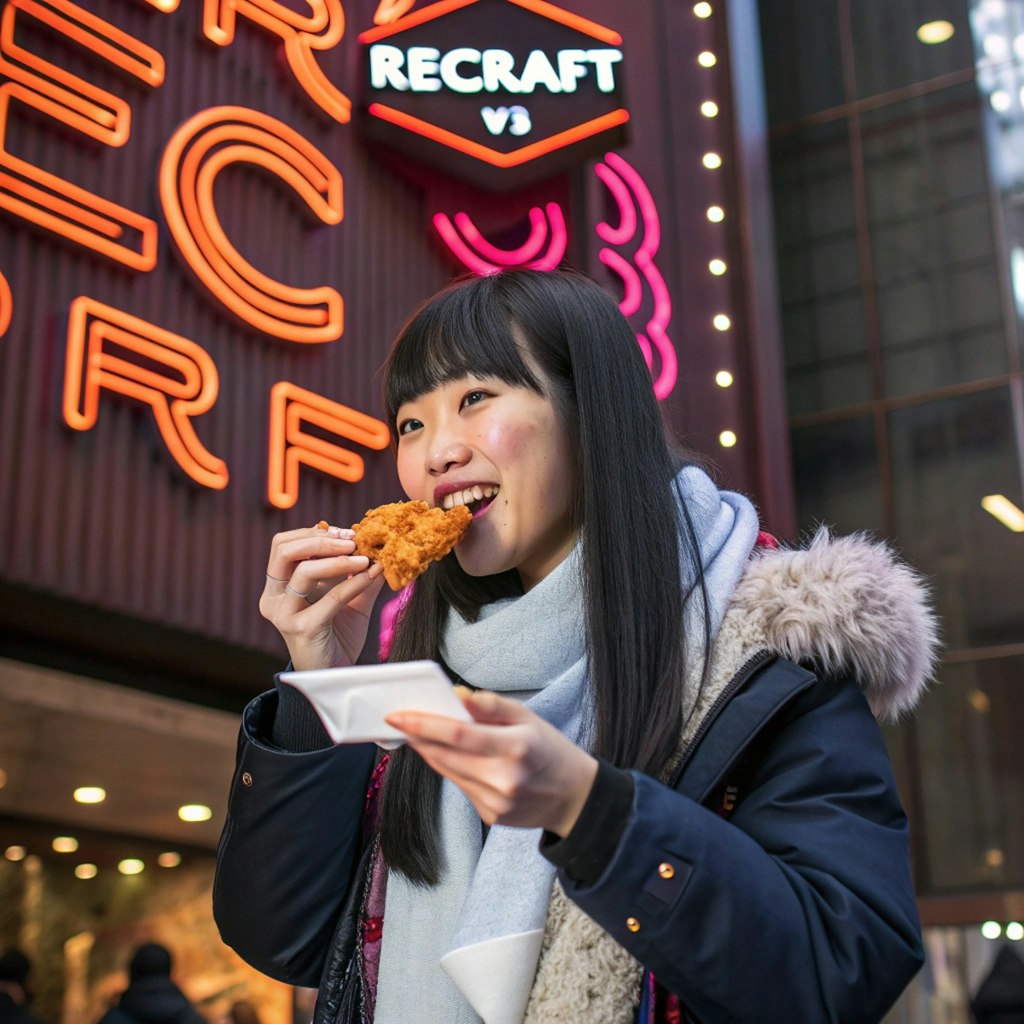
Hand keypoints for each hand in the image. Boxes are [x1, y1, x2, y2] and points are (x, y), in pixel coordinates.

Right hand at [260, 523, 385, 669]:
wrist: (336, 675)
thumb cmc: (338, 634)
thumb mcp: (350, 596)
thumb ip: (359, 571)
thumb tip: (377, 545)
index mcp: (279, 585)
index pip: (285, 544)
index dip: (314, 533)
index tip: (347, 532)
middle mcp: (274, 597)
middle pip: (284, 550)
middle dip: (321, 540)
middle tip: (353, 539)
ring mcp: (284, 613)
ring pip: (304, 570)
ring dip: (338, 560)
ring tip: (365, 558)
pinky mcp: (301, 628)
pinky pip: (329, 598)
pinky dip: (353, 583)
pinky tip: (371, 576)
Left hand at [386, 692, 598, 837]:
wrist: (574, 798)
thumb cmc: (550, 750)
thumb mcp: (528, 717)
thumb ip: (491, 705)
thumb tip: (455, 695)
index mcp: (517, 747)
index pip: (458, 733)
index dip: (424, 724)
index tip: (398, 715)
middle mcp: (504, 778)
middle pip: (446, 755)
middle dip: (418, 736)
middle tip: (400, 719)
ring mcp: (496, 802)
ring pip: (448, 772)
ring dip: (429, 751)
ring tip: (418, 733)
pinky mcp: (491, 815)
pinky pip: (460, 786)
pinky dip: (450, 768)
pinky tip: (449, 756)